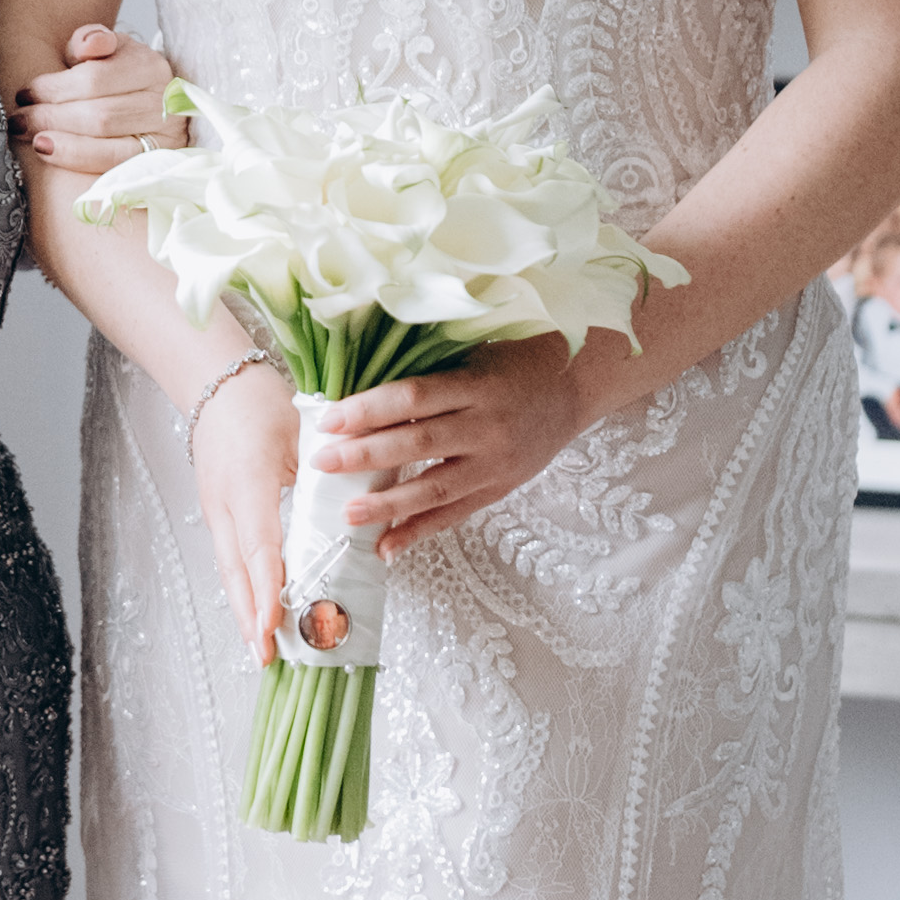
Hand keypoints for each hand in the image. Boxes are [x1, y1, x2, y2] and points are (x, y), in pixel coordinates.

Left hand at [15, 24, 179, 174]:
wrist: (148, 106)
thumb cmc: (118, 76)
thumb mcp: (107, 50)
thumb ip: (91, 40)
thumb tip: (87, 46)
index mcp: (150, 66)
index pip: (95, 79)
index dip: (53, 88)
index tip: (24, 93)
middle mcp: (164, 103)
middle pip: (99, 115)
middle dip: (51, 118)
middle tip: (19, 120)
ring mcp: (165, 138)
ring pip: (107, 145)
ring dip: (63, 144)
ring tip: (33, 140)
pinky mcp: (157, 166)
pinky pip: (114, 169)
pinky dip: (80, 162)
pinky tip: (53, 156)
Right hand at [185, 355, 296, 661]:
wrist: (218, 382)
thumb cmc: (263, 404)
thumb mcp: (298, 435)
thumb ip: (323, 477)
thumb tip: (356, 517)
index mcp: (248, 482)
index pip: (259, 546)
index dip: (267, 588)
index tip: (275, 623)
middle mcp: (224, 503)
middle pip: (236, 571)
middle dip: (251, 615)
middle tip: (265, 656)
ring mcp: (215, 509)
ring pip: (229, 570)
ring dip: (245, 609)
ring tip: (260, 647)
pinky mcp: (215, 511)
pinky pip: (230, 558)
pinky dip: (242, 588)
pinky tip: (255, 610)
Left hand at [299, 335, 631, 555]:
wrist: (577, 385)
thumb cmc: (516, 359)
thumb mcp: (474, 352)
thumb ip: (428, 371)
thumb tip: (360, 384)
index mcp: (476, 384)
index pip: (413, 396)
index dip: (368, 409)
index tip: (328, 420)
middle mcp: (487, 425)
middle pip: (418, 442)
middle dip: (365, 456)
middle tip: (322, 463)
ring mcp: (495, 462)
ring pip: (435, 488)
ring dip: (389, 505)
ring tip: (348, 514)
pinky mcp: (500, 488)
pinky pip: (455, 515)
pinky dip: (419, 532)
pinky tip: (386, 547)